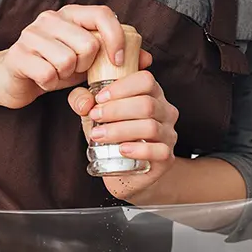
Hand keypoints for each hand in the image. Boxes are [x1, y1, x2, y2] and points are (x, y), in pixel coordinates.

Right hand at [0, 5, 148, 108]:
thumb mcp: (88, 63)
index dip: (116, 38)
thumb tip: (148, 58)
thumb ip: (115, 58)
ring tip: (58, 74)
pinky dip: (50, 84)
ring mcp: (32, 34)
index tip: (119, 63)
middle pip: (88, 44)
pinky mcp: (19, 55)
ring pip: (67, 60)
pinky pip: (48, 74)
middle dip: (86, 66)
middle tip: (74, 70)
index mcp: (71, 14)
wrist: (14, 79)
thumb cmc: (55, 68)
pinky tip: (44, 81)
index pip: (103, 14)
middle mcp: (51, 18)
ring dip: (66, 76)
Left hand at [68, 71, 178, 202]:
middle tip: (95, 117)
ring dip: (120, 130)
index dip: (122, 87)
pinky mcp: (167, 157)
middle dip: (116, 110)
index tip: (99, 98)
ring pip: (150, 127)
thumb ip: (83, 102)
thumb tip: (84, 102)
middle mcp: (165, 112)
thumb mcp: (96, 116)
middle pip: (146, 104)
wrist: (125, 171)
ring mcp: (168, 135)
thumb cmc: (114, 138)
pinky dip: (138, 149)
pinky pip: (158, 151)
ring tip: (100, 135)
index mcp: (152, 95)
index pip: (146, 80)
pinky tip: (122, 150)